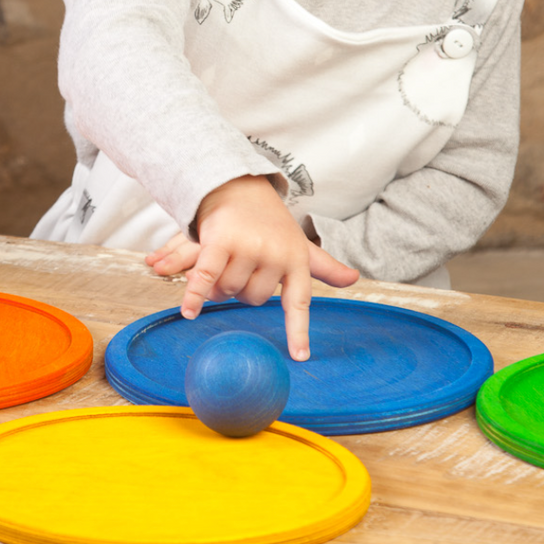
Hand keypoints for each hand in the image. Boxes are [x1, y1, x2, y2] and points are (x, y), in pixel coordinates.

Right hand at [177, 176, 358, 361]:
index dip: (299, 331)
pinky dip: (195, 295)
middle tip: (240, 266)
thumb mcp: (299, 243)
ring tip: (222, 263)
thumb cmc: (271, 222)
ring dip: (219, 286)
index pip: (299, 301)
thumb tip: (353, 278)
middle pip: (252, 299)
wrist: (238, 187)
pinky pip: (207, 278)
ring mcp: (248, 247)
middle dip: (241, 290)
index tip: (299, 356)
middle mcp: (275, 254)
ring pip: (229, 291)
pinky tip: (189, 312)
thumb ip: (322, 265)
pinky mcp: (220, 242)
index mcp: (296, 259)